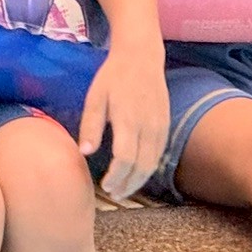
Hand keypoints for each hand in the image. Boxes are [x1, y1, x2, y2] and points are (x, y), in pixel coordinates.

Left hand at [79, 43, 167, 201]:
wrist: (141, 56)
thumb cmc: (113, 76)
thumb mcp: (95, 97)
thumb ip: (91, 126)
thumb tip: (85, 153)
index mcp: (128, 119)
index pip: (126, 158)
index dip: (117, 177)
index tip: (105, 186)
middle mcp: (148, 125)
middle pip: (142, 166)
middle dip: (128, 184)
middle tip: (114, 194)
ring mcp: (160, 126)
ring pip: (153, 163)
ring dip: (140, 180)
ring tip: (124, 190)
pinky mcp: (166, 124)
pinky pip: (160, 153)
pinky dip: (149, 168)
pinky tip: (138, 173)